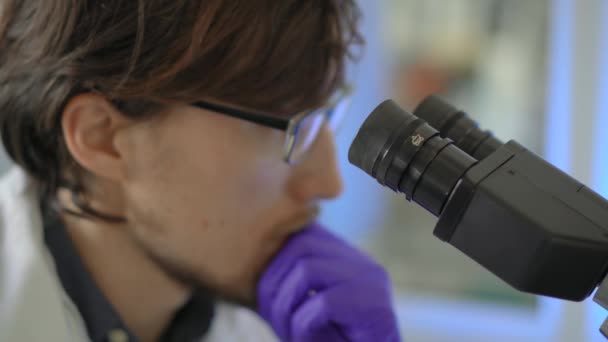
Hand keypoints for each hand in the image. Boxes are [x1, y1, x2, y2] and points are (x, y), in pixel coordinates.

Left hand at [257, 222, 400, 341]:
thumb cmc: (333, 341)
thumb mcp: (306, 308)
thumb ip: (290, 285)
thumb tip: (252, 267)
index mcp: (346, 258)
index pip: (301, 233)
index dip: (273, 262)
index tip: (262, 296)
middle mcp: (362, 263)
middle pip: (300, 245)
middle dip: (273, 282)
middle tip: (268, 316)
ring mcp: (372, 282)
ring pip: (307, 269)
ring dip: (285, 306)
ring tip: (287, 332)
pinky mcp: (375, 307)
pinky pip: (322, 304)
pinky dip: (303, 328)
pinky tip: (306, 341)